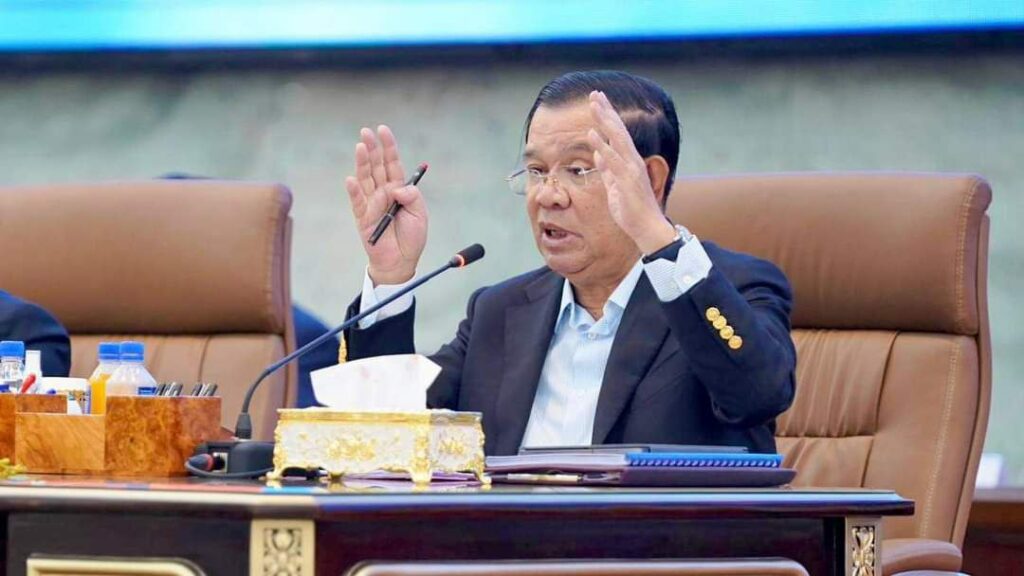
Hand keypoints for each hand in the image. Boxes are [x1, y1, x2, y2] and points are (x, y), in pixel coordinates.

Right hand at [344, 125, 427, 284]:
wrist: (401, 262)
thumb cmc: (411, 238)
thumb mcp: (420, 214)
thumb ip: (412, 197)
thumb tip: (397, 187)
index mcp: (399, 189)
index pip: (392, 163)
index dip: (388, 147)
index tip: (383, 130)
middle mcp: (384, 192)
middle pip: (376, 166)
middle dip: (372, 148)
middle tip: (366, 131)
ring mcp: (371, 203)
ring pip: (365, 179)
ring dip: (362, 163)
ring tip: (360, 147)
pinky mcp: (362, 217)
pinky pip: (357, 202)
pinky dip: (354, 191)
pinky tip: (351, 179)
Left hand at [586, 91, 675, 253]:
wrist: (646, 228)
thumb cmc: (631, 210)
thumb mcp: (614, 186)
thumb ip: (606, 169)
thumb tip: (597, 152)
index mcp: (629, 161)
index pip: (617, 134)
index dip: (607, 117)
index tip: (597, 102)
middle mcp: (632, 160)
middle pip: (618, 130)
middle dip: (606, 110)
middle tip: (595, 93)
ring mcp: (631, 168)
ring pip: (617, 138)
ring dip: (604, 120)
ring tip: (594, 104)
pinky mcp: (628, 179)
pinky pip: (613, 160)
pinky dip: (602, 146)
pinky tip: (592, 133)